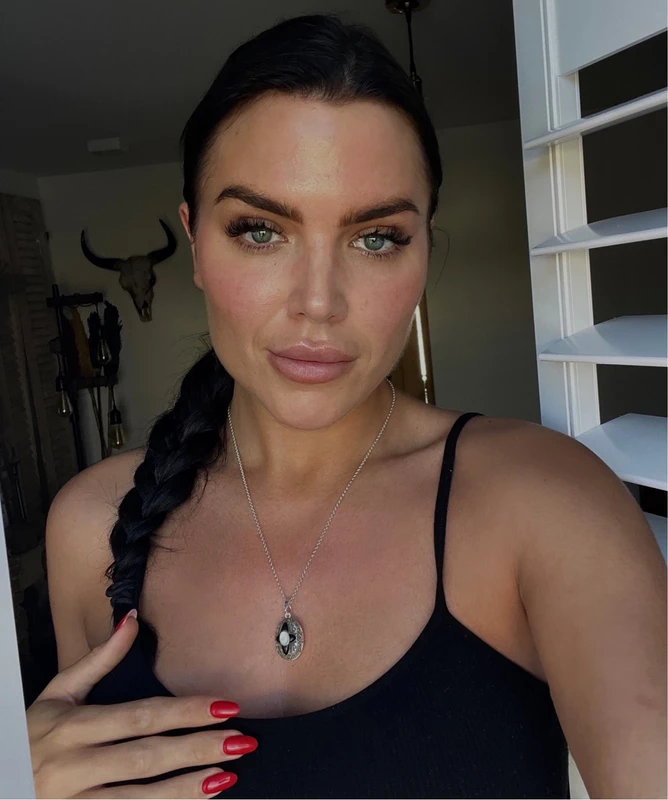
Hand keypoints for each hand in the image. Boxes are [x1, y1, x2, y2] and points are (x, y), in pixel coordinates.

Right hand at [28, 610, 255, 797]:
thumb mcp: (56, 694)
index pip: (141, 716)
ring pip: (141, 796)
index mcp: (71, 727)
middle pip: (148, 756)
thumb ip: (98, 660)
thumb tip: (131, 619)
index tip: (225, 706)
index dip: (186, 712)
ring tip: (227, 776)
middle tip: (242, 741)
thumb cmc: (28, 737)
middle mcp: (73, 766)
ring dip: (188, 787)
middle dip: (198, 748)